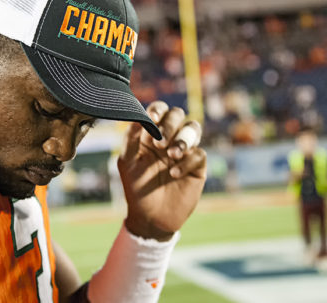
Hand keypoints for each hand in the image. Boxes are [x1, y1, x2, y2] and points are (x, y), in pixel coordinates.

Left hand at [118, 101, 206, 240]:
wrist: (150, 217)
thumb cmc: (135, 187)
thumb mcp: (127, 162)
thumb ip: (131, 139)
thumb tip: (138, 117)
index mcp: (151, 133)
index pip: (158, 110)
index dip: (157, 110)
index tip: (152, 119)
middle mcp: (169, 138)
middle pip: (178, 114)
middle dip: (170, 124)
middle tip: (160, 143)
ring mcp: (184, 151)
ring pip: (193, 128)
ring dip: (183, 138)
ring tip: (171, 155)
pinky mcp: (197, 167)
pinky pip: (199, 154)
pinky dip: (187, 162)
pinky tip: (174, 174)